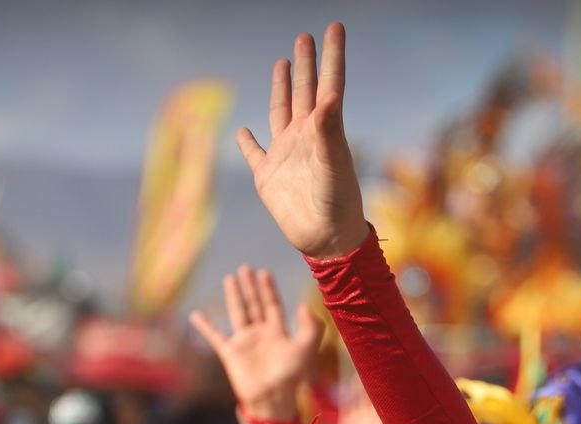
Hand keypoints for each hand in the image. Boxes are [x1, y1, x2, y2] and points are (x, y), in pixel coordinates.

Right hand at [190, 265, 323, 422]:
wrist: (272, 397)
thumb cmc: (292, 376)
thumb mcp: (307, 349)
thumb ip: (311, 327)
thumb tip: (303, 306)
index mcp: (279, 332)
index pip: (272, 304)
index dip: (269, 289)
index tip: (264, 272)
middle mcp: (261, 334)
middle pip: (254, 304)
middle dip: (250, 286)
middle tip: (245, 267)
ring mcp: (245, 342)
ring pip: (238, 313)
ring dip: (234, 296)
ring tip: (229, 278)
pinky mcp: (230, 353)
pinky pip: (215, 336)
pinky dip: (205, 326)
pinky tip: (196, 315)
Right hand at [239, 24, 369, 259]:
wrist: (326, 241)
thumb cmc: (337, 206)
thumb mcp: (334, 167)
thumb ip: (328, 134)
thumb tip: (326, 101)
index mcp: (324, 131)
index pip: (329, 84)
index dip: (333, 56)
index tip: (335, 26)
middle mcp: (305, 137)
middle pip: (304, 91)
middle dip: (306, 63)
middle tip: (304, 36)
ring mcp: (286, 155)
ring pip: (281, 111)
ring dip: (282, 88)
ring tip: (283, 64)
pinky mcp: (268, 177)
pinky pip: (254, 153)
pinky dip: (247, 142)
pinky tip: (243, 130)